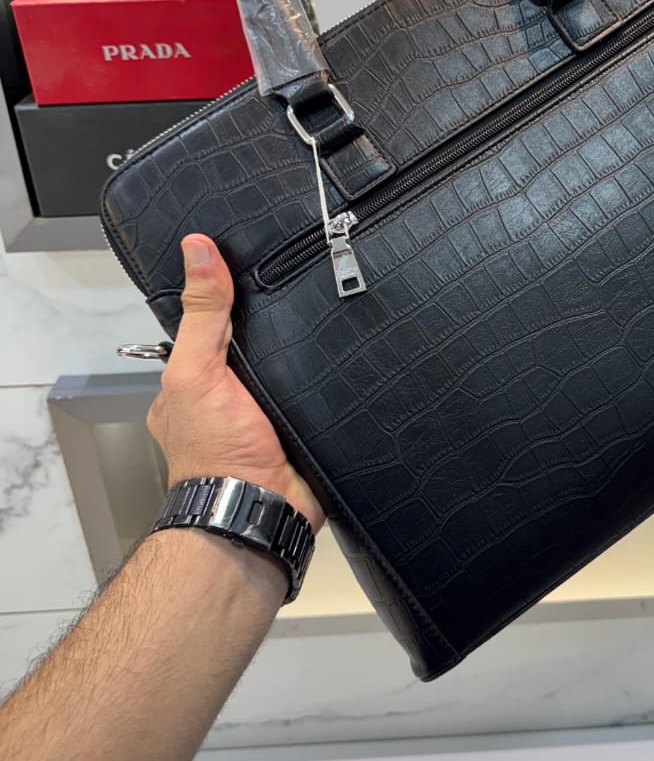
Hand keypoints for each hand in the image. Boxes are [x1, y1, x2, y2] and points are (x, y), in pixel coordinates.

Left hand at [147, 234, 324, 531]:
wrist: (259, 511)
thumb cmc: (215, 454)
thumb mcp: (196, 371)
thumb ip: (202, 314)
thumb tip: (197, 250)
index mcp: (196, 380)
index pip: (215, 323)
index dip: (233, 294)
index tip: (256, 259)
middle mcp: (231, 395)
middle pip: (259, 341)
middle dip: (281, 322)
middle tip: (308, 284)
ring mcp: (269, 412)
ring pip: (293, 365)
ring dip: (311, 350)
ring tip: (337, 309)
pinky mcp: (306, 426)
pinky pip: (322, 391)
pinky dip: (334, 377)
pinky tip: (351, 353)